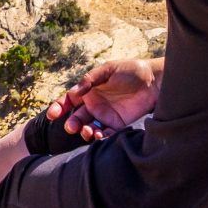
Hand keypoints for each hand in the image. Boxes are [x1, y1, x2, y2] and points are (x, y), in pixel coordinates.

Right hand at [45, 55, 161, 139]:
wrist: (155, 81)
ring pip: (89, 128)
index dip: (59, 108)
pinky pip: (106, 134)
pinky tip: (100, 136)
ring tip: (88, 132)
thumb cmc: (130, 71)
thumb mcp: (107, 70)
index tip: (53, 115)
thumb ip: (90, 80)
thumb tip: (74, 92)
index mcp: (89, 90)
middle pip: (77, 117)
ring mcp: (106, 116)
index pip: (69, 101)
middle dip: (72, 123)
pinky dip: (101, 137)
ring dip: (85, 132)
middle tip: (72, 127)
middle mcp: (94, 104)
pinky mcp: (118, 125)